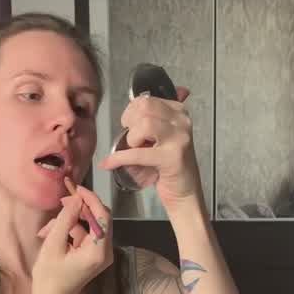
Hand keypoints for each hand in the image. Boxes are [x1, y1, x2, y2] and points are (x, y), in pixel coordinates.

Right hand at [32, 186, 112, 293]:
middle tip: (61, 201)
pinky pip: (85, 235)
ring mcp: (101, 254)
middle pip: (100, 218)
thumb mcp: (53, 245)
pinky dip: (70, 232)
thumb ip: (66, 220)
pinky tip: (51, 235)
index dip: (91, 199)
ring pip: (89, 226)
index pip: (103, 216)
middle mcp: (106, 251)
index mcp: (99, 251)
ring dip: (69, 222)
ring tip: (46, 230)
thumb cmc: (50, 277)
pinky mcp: (94, 255)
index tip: (75, 188)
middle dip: (80, 208)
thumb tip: (75, 199)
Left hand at [98, 85, 203, 212]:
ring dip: (131, 138)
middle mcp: (182, 122)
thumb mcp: (162, 136)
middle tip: (130, 138)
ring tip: (134, 149)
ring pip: (144, 125)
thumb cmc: (169, 165)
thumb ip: (152, 118)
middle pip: (145, 108)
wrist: (184, 193)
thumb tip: (136, 102)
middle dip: (130, 122)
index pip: (147, 100)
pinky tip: (108, 163)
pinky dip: (119, 158)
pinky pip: (138, 153)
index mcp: (179, 112)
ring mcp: (179, 139)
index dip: (131, 111)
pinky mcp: (172, 157)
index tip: (129, 125)